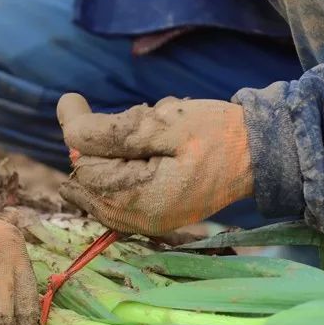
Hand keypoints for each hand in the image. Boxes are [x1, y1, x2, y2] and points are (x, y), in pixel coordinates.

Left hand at [56, 93, 253, 235]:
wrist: (258, 155)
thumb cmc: (215, 134)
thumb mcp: (163, 123)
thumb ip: (110, 130)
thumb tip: (66, 125)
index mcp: (140, 201)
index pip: (84, 166)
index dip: (76, 131)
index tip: (75, 100)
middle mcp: (138, 221)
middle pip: (87, 179)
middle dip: (99, 145)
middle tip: (135, 120)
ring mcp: (144, 224)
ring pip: (96, 187)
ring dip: (109, 156)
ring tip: (148, 136)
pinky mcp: (150, 218)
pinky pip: (113, 195)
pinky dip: (119, 168)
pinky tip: (146, 151)